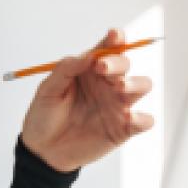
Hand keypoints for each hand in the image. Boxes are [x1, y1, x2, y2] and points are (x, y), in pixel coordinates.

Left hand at [20, 29, 154, 172]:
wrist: (43, 150)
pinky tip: (129, 118)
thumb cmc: (45, 116)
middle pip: (125, 64)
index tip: (113, 36)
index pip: (108, 49)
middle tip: (101, 68)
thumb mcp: (48, 89)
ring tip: (119, 87)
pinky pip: (144, 120)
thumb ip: (66, 69)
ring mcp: (117, 105)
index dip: (115, 39)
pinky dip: (142, 118)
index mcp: (90, 70)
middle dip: (118, 62)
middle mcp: (107, 84)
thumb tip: (87, 57)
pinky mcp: (123, 128)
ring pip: (142, 85)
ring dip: (135, 83)